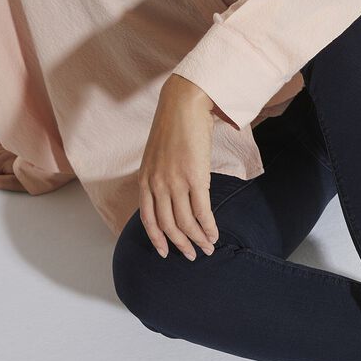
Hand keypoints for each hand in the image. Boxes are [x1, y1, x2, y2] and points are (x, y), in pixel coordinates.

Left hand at [139, 74, 219, 259]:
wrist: (184, 105)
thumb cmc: (173, 127)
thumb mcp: (157, 155)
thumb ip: (159, 176)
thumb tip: (171, 195)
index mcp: (145, 180)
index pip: (148, 220)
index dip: (158, 239)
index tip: (165, 252)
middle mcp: (157, 185)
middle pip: (168, 226)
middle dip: (181, 245)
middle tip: (192, 255)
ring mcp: (175, 183)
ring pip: (185, 223)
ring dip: (197, 240)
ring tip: (207, 248)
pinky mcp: (195, 179)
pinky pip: (202, 212)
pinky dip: (209, 228)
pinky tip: (215, 235)